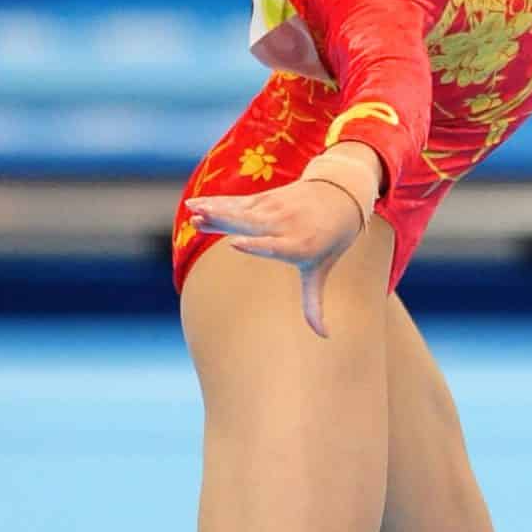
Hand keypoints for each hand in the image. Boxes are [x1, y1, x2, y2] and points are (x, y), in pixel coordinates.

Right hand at [187, 176, 363, 336]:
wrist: (340, 196)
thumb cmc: (329, 241)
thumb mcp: (320, 271)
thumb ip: (313, 304)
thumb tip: (326, 336)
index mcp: (298, 246)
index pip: (275, 247)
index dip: (256, 245)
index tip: (235, 243)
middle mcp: (284, 225)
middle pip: (250, 224)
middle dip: (224, 221)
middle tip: (198, 221)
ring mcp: (273, 209)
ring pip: (239, 211)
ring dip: (213, 211)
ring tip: (191, 212)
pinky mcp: (263, 198)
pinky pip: (236, 203)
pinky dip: (215, 204)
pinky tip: (193, 206)